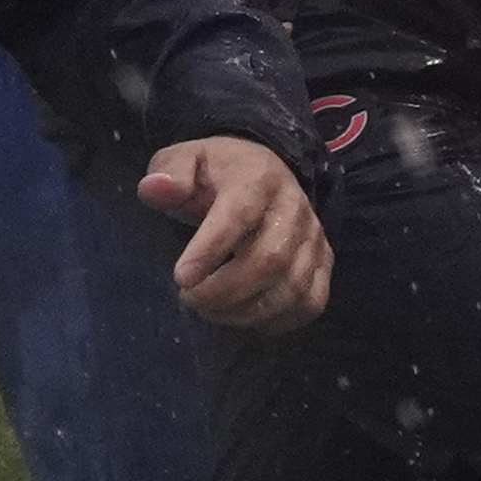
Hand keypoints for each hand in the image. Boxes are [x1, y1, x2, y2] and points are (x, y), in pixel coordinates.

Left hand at [137, 137, 331, 332]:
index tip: (180, 278)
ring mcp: (314, 237)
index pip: (239, 214)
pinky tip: (246, 316)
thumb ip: (168, 173)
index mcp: (258, 178)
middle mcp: (294, 207)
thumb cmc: (217, 174)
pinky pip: (311, 302)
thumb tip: (156, 189)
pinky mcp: (324, 261)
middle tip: (189, 298)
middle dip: (224, 291)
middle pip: (270, 259)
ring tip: (210, 309)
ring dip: (245, 311)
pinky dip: (278, 320)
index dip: (210, 249)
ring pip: (291, 287)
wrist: (265, 171)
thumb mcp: (186, 160)